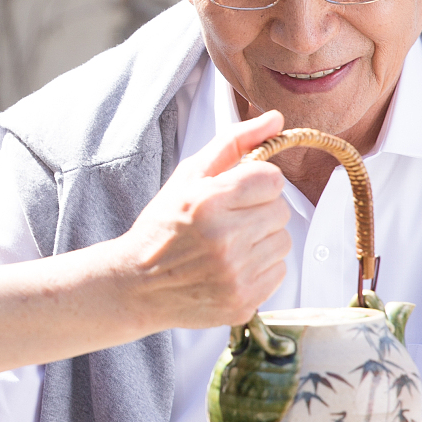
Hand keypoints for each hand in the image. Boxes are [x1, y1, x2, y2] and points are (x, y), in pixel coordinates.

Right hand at [117, 110, 290, 331]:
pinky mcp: (244, 302)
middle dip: (259, 211)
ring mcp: (235, 275)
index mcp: (209, 201)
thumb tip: (276, 118)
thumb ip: (234, 142)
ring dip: (262, 239)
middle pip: (282, 211)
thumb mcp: (188, 176)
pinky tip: (232, 266)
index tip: (236, 193)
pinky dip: (260, 267)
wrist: (138, 285)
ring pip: (283, 242)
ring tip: (229, 244)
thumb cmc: (164, 225)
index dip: (256, 183)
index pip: (272, 179)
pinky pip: (279, 272)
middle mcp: (225, 239)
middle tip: (229, 221)